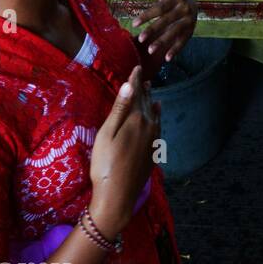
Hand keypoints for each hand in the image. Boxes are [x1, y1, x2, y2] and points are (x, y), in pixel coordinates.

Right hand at [90, 65, 158, 232]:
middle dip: (142, 88)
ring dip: (150, 100)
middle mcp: (149, 125)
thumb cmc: (105, 164)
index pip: (136, 94)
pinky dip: (157, 114)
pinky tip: (157, 112)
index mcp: (137, 119)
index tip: (136, 67)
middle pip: (146, 102)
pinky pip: (157, 124)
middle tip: (141, 76)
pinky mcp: (153, 150)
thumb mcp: (107, 134)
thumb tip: (130, 84)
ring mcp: (153, 139)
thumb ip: (120, 109)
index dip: (134, 80)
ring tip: (149, 89)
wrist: (118, 196)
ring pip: (153, 113)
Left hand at [131, 0, 197, 61]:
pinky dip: (175, 50)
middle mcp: (185, 9)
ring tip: (149, 50)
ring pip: (174, 32)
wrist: (194, 6)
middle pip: (166, 21)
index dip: (147, 15)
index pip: (160, 7)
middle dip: (153, 30)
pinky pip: (183, 42)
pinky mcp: (191, 32)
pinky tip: (166, 58)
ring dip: (162, 41)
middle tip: (139, 39)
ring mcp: (189, 21)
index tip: (133, 23)